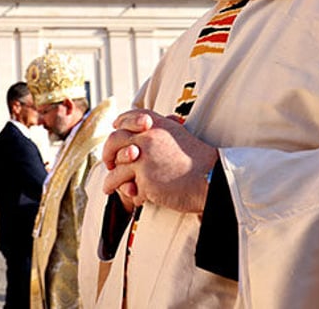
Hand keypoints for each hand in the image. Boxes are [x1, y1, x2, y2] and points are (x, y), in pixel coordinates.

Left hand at [102, 109, 217, 213]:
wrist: (211, 176)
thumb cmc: (198, 159)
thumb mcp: (178, 134)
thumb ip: (159, 130)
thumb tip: (145, 124)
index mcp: (156, 124)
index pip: (128, 117)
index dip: (119, 124)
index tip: (115, 128)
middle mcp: (147, 137)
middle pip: (114, 141)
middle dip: (107, 153)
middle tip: (108, 163)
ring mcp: (144, 158)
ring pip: (116, 169)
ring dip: (111, 181)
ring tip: (109, 189)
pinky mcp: (145, 179)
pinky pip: (129, 188)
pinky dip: (131, 195)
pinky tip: (136, 199)